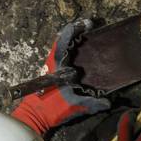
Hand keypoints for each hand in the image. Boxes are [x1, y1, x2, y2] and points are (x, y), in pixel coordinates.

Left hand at [11, 21, 111, 135]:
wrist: (32, 117)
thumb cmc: (50, 109)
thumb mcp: (73, 105)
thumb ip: (92, 103)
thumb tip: (108, 102)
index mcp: (57, 63)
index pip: (65, 38)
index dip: (77, 28)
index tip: (89, 24)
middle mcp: (53, 61)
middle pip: (66, 40)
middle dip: (79, 33)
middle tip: (93, 30)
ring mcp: (51, 66)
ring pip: (64, 49)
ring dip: (76, 43)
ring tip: (90, 40)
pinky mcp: (51, 72)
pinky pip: (63, 57)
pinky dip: (72, 54)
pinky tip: (83, 59)